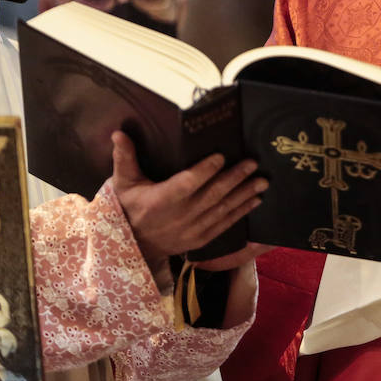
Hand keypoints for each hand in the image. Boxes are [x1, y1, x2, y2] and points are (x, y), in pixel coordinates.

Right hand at [111, 131, 267, 269]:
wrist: (134, 247)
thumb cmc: (130, 209)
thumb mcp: (123, 184)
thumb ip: (124, 158)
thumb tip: (118, 133)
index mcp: (160, 201)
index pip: (185, 184)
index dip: (204, 171)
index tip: (220, 156)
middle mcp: (179, 216)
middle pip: (211, 195)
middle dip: (234, 178)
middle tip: (252, 163)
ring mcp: (192, 230)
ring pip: (222, 210)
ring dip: (244, 194)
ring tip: (262, 181)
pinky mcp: (201, 240)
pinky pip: (225, 225)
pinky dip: (241, 213)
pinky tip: (255, 200)